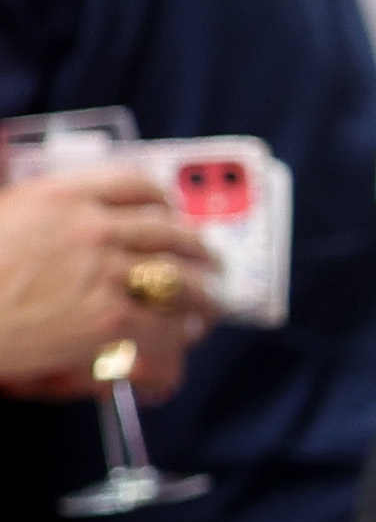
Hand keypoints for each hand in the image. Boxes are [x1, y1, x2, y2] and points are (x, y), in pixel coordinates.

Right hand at [0, 167, 216, 396]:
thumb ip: (45, 211)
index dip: (162, 200)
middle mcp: (93, 227)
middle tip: (207, 260)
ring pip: (179, 276)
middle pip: (168, 230)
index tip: (171, 213)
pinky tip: (184, 337)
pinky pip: (162, 321)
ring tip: (209, 301)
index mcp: (64, 195)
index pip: (136, 184)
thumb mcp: (6, 216)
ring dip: (203, 290)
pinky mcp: (110, 316)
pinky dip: (178, 332)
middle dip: (196, 248)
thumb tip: (80, 217)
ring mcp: (106, 271)